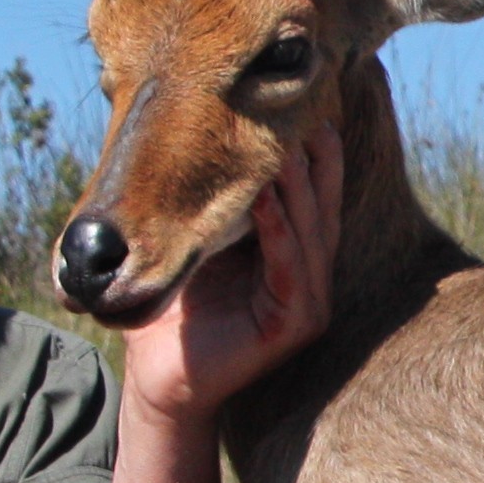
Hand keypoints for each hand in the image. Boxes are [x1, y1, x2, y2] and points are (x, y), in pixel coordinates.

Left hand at [118, 123, 344, 429]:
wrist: (161, 373)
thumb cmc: (178, 306)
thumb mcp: (202, 243)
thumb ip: (218, 203)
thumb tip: (207, 134)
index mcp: (296, 255)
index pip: (317, 196)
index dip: (320, 154)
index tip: (312, 109)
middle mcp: (311, 276)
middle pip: (322, 206)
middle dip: (315, 160)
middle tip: (305, 114)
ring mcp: (309, 302)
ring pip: (309, 231)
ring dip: (295, 187)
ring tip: (282, 146)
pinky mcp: (294, 324)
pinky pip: (288, 267)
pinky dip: (277, 231)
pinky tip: (263, 198)